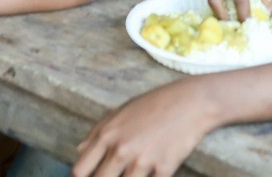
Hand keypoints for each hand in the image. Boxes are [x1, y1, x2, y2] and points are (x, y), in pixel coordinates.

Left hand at [72, 81, 213, 176]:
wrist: (192, 101)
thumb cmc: (155, 104)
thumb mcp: (121, 111)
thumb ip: (97, 132)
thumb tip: (79, 152)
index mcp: (107, 134)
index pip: (80, 169)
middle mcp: (122, 149)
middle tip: (115, 176)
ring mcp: (143, 160)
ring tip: (135, 172)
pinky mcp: (164, 168)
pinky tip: (152, 174)